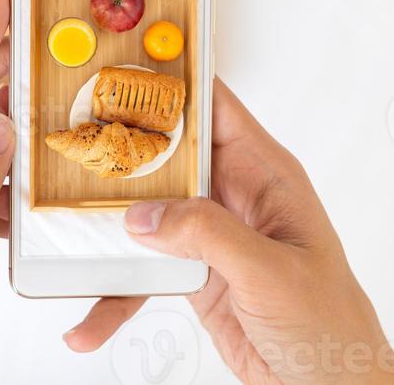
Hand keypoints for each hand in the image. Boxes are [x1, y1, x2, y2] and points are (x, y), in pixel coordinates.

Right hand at [65, 78, 392, 384]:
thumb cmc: (330, 326)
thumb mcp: (271, 272)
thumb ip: (208, 234)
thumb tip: (146, 214)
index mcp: (263, 172)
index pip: (213, 107)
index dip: (173, 82)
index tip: (123, 70)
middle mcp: (232, 193)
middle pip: (166, 153)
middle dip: (120, 149)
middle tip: (73, 142)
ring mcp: (209, 232)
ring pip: (145, 209)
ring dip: (106, 225)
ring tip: (66, 229)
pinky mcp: (192, 271)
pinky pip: (142, 270)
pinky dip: (115, 291)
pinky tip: (89, 317)